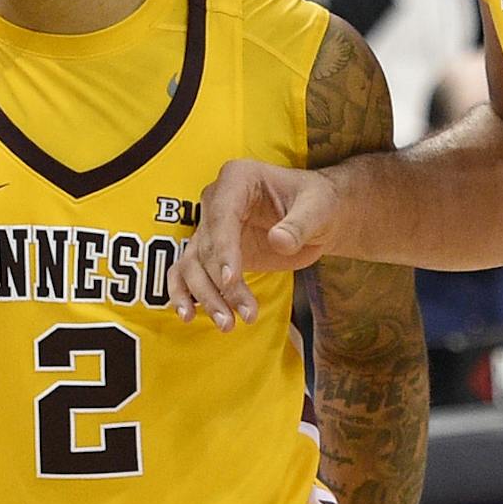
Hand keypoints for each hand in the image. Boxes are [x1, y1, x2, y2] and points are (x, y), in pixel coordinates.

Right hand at [171, 160, 343, 329]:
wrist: (316, 215)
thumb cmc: (318, 203)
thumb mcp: (318, 209)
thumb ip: (299, 225)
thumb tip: (279, 241)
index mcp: (238, 178)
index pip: (222, 217)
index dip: (223, 250)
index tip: (230, 281)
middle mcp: (216, 199)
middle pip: (206, 246)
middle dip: (220, 285)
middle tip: (241, 316)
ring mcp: (211, 227)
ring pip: (193, 264)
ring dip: (206, 296)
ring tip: (227, 325)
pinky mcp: (212, 252)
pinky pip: (187, 272)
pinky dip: (184, 293)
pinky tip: (189, 315)